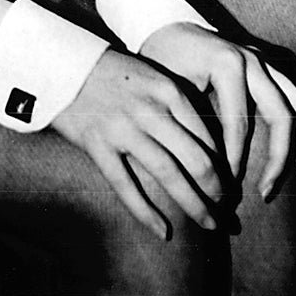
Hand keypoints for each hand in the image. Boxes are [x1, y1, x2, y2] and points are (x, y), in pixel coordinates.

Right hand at [50, 46, 226, 238]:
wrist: (64, 64)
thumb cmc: (115, 73)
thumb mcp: (154, 77)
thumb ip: (179, 105)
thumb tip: (212, 146)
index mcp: (168, 90)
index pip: (208, 136)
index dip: (225, 165)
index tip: (232, 185)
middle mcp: (149, 110)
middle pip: (196, 159)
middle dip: (218, 191)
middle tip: (226, 211)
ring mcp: (122, 128)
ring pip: (169, 175)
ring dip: (194, 205)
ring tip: (210, 224)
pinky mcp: (97, 145)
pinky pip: (126, 186)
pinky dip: (146, 213)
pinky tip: (163, 231)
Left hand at [140, 21, 295, 197]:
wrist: (164, 24)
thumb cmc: (162, 59)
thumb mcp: (169, 90)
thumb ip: (190, 123)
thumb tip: (204, 170)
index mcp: (229, 64)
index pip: (240, 123)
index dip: (236, 159)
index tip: (227, 184)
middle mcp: (253, 60)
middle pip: (281, 113)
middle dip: (278, 157)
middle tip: (266, 191)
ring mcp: (264, 60)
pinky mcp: (268, 65)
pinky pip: (294, 95)